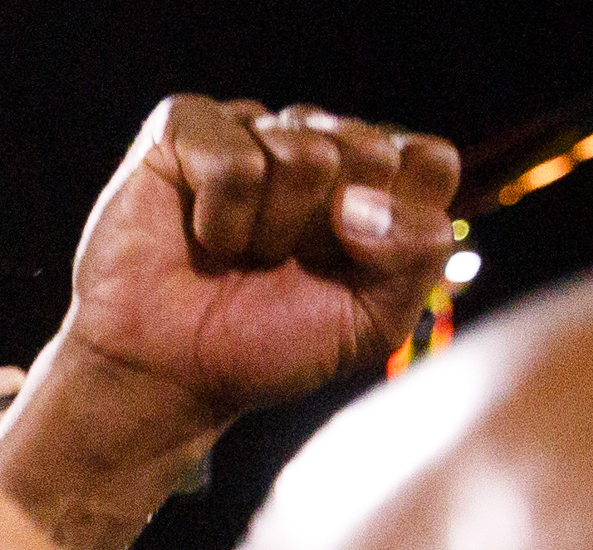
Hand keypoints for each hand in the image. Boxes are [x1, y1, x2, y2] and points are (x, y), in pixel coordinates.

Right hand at [50, 99, 459, 444]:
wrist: (163, 377)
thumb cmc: (262, 346)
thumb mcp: (373, 322)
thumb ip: (418, 254)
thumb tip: (359, 201)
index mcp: (370, 175)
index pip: (429, 160)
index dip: (392, 227)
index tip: (344, 269)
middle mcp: (314, 138)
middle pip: (370, 152)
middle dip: (326, 233)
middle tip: (279, 266)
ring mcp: (250, 127)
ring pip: (304, 153)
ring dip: (269, 231)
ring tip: (236, 255)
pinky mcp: (184, 129)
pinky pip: (234, 160)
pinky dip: (220, 218)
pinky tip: (199, 237)